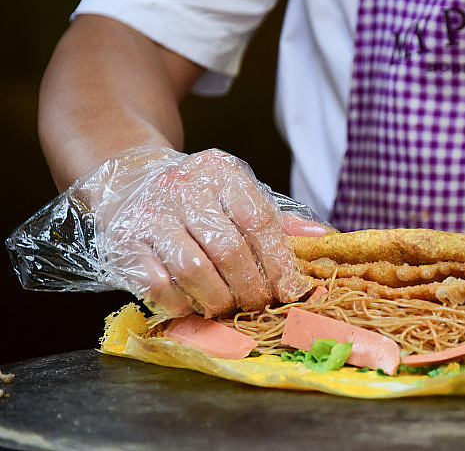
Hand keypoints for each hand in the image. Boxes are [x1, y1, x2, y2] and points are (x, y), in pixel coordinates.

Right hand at [80, 147, 328, 316]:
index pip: (259, 221)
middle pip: (229, 250)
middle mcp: (184, 189)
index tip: (292, 290)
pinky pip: (157, 285)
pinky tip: (193, 304)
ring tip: (228, 306)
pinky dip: (181, 303)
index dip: (279, 262)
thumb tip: (325, 238)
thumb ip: (279, 221)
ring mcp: (151, 215)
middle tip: (260, 303)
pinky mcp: (124, 242)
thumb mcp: (237, 194)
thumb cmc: (197, 196)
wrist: (129, 179)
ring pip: (194, 270)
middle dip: (251, 287)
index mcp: (222, 173)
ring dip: (218, 299)